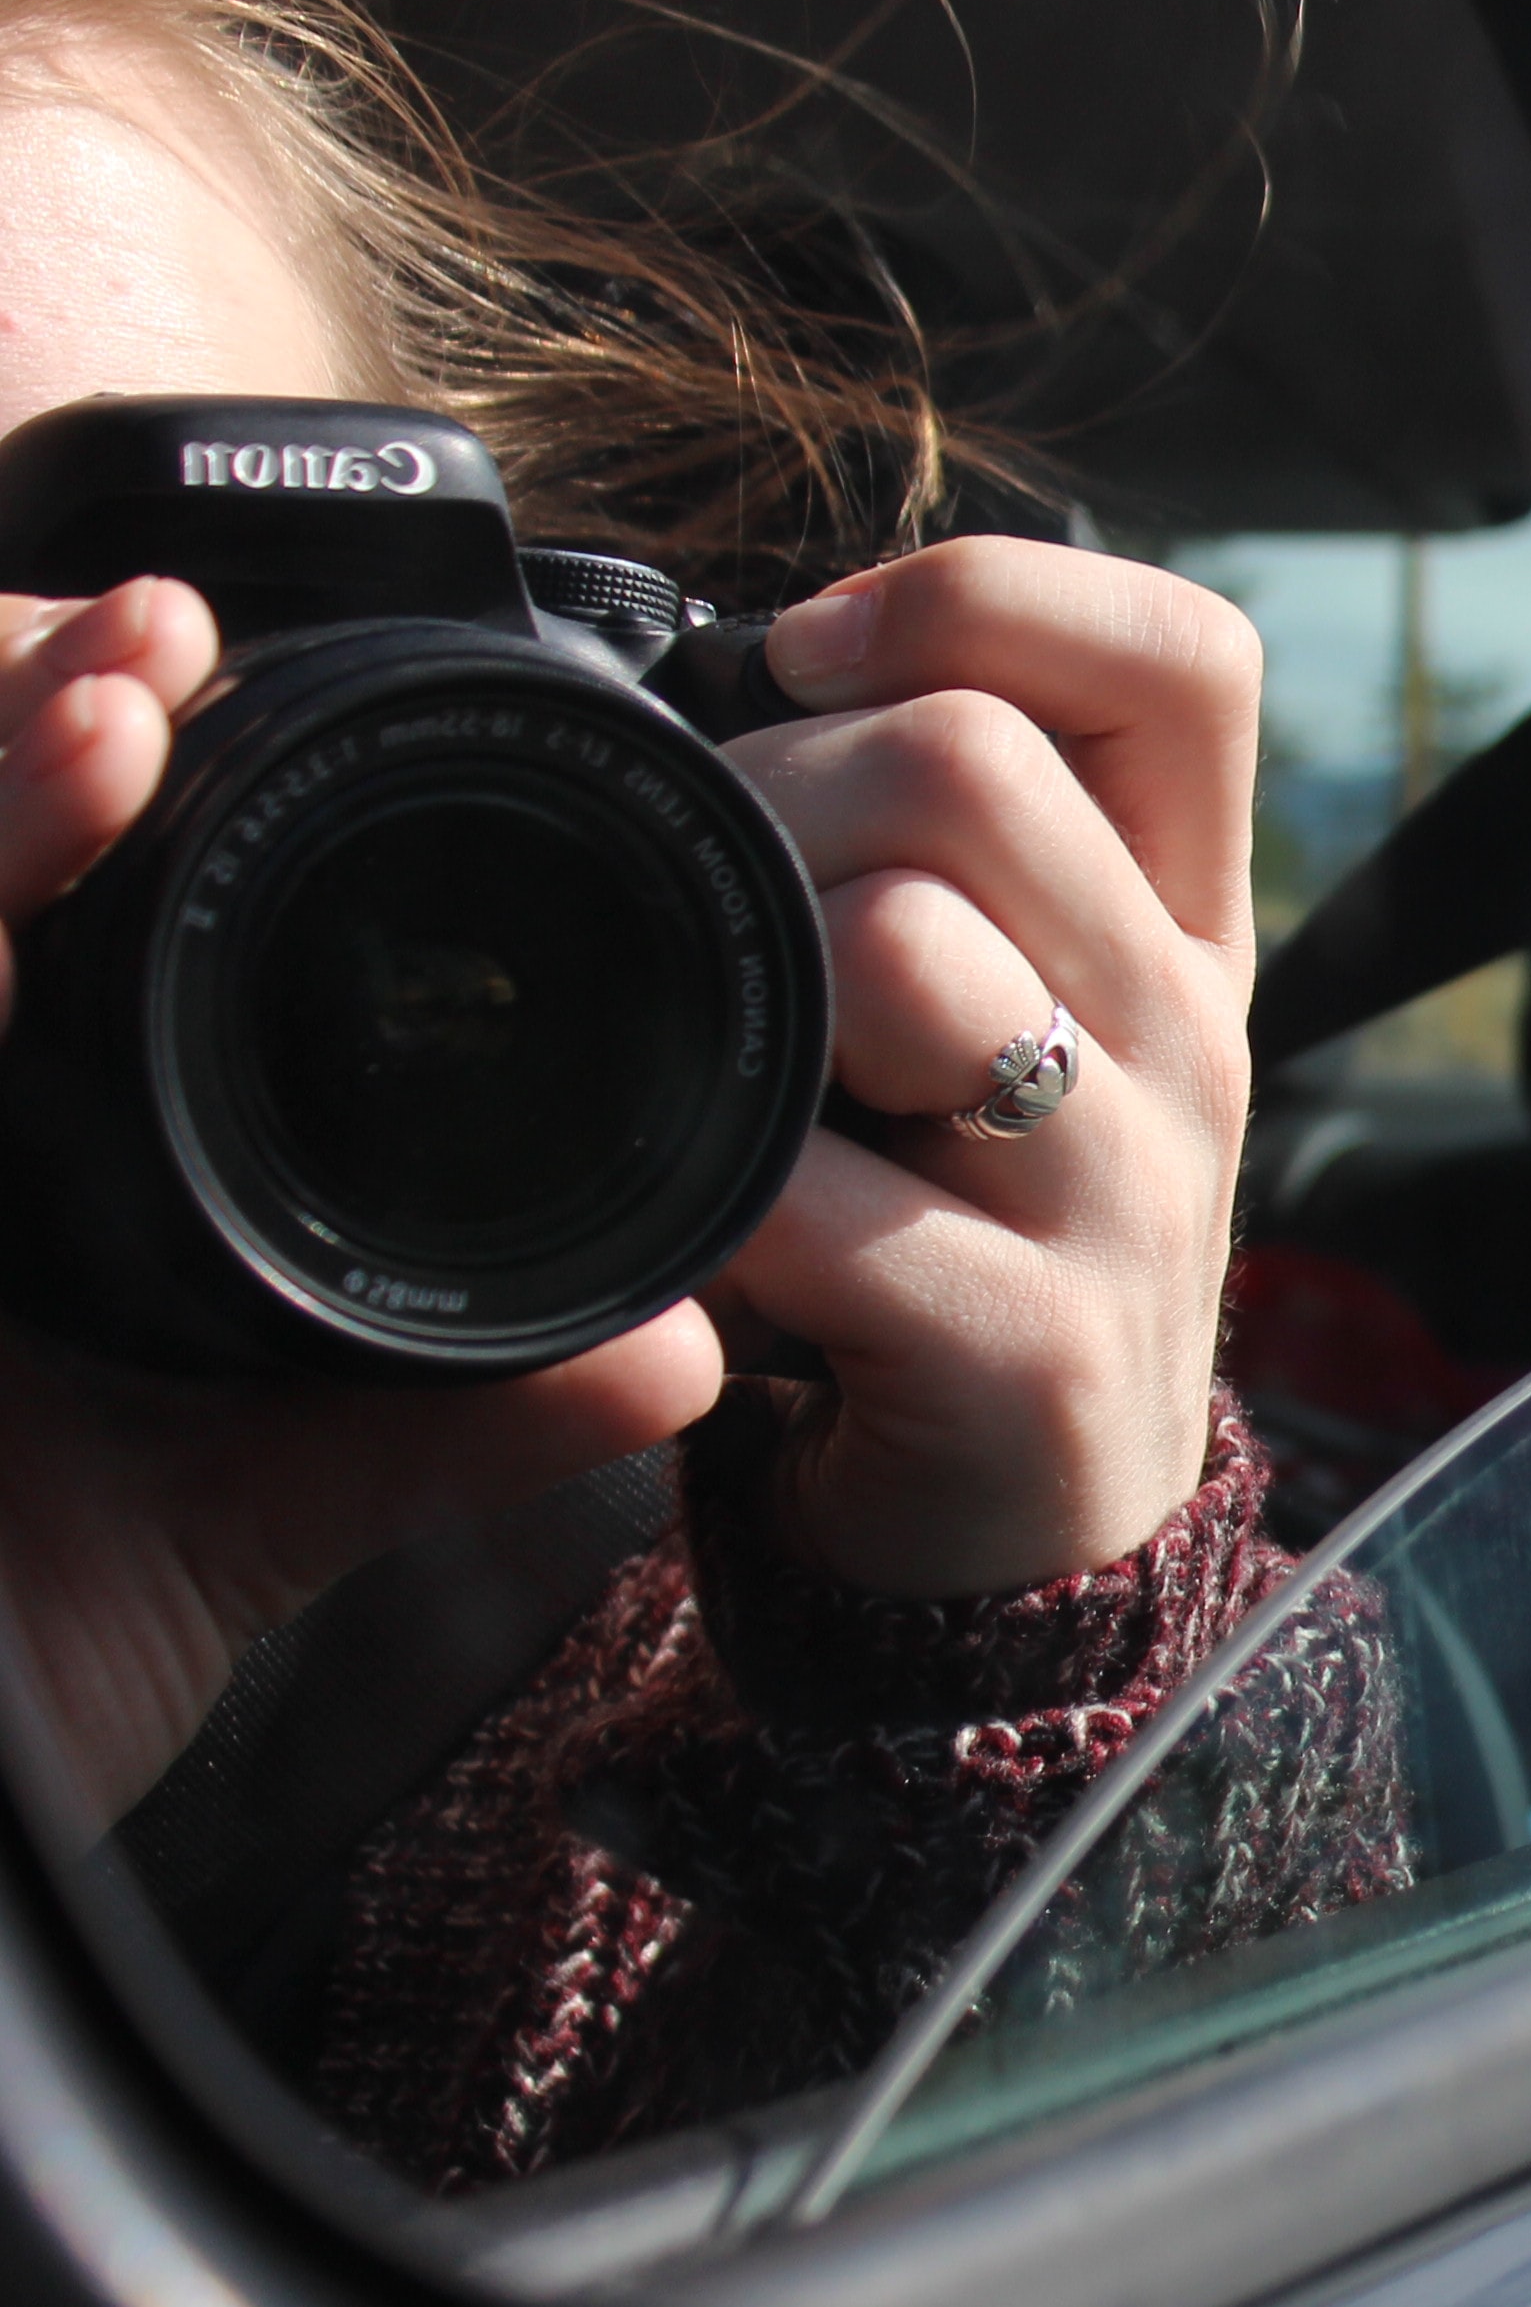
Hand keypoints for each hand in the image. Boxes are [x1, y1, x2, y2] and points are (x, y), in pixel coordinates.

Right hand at [0, 578, 723, 1828]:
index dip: (76, 799)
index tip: (193, 674)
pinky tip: (37, 831)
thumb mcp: (239, 1526)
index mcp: (4, 1180)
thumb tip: (686, 1344)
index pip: (34, 944)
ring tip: (108, 681)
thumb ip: (440, 1417)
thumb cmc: (6, 1670)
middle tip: (151, 636)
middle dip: (15, 737)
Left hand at [714, 539, 1257, 1597]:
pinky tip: (694, 1228)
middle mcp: (1185, 1032)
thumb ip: (929, 852)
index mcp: (1182, 920)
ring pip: (899, 950)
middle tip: (701, 905)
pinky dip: (708, 1200)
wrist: (1031, 1537)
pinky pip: (821, 1200)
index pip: (1178, 657)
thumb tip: (723, 679)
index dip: (983, 603)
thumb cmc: (962, 1232)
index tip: (817, 671)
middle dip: (771, 795)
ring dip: (744, 992)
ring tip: (718, 1072)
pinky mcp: (1038, 1350)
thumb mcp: (1005, 1009)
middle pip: (974, 762)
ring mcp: (1129, 1193)